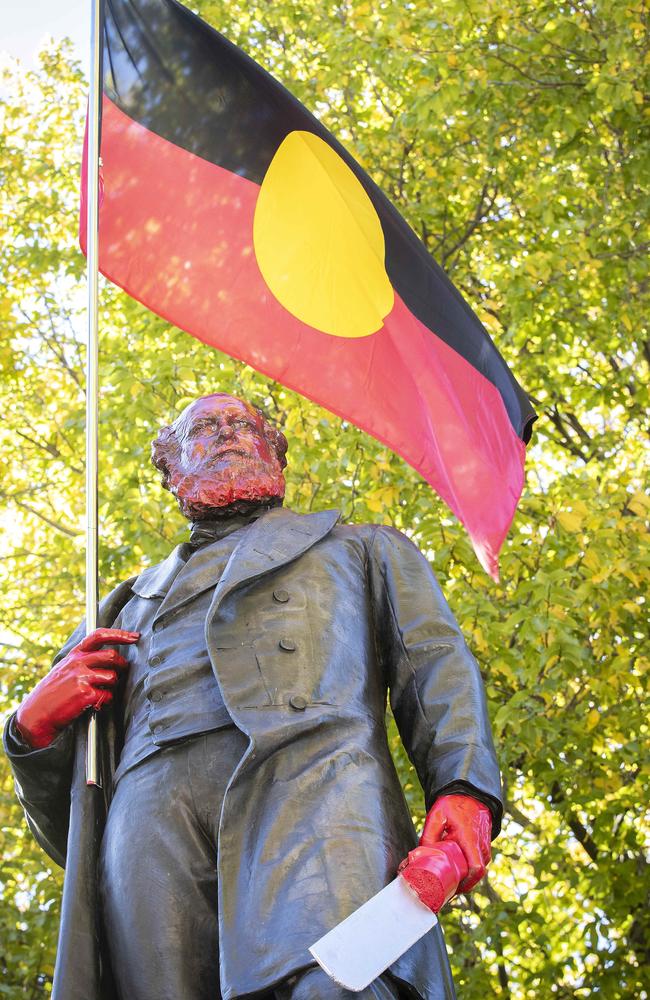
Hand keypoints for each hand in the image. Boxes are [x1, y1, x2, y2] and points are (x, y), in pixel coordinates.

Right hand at [15, 628, 138, 748]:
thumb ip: (83, 661)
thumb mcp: (63, 670)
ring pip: (113, 677)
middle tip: (122, 671)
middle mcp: (78, 663)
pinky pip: (108, 695)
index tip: (134, 636)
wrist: (36, 715)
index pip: (99, 636)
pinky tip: (95, 704)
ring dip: (112, 686)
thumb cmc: (52, 694)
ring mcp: (82, 678)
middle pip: (112, 656)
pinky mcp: (86, 694)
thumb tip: (110, 657)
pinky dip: (105, 701)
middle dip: (122, 664)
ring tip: (101, 692)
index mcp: (74, 655)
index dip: (120, 634)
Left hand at [398, 794, 491, 910]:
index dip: (466, 883)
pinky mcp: (484, 846)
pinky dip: (469, 869)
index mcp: (470, 839)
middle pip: (477, 874)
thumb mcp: (437, 815)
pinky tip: (456, 870)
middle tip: (446, 889)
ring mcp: (485, 846)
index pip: (476, 869)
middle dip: (463, 884)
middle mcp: (481, 845)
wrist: (470, 793)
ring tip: (449, 880)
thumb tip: (419, 857)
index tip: (454, 888)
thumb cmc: (453, 804)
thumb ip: (428, 835)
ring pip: (478, 870)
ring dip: (466, 877)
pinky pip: (479, 862)